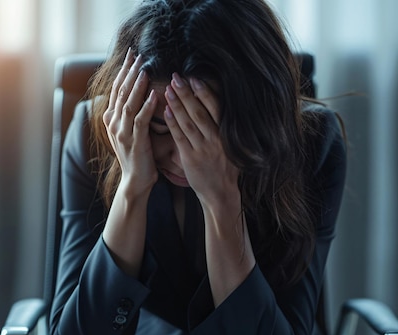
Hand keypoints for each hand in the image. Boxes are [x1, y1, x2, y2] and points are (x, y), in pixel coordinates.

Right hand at [103, 49, 158, 198]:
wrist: (134, 181)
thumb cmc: (137, 155)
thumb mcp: (129, 131)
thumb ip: (131, 112)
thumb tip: (140, 92)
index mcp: (111, 119)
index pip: (116, 89)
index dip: (123, 71)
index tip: (131, 55)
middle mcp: (113, 123)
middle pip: (120, 92)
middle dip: (129, 72)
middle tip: (137, 55)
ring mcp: (122, 132)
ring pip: (128, 103)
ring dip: (137, 85)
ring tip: (144, 69)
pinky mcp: (134, 141)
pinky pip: (140, 119)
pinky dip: (147, 106)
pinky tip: (154, 94)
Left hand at [164, 73, 240, 210]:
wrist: (220, 194)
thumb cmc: (225, 168)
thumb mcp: (232, 146)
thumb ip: (223, 128)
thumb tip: (216, 104)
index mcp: (227, 134)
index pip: (215, 108)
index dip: (204, 92)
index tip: (194, 78)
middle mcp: (216, 140)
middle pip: (199, 112)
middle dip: (187, 93)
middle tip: (175, 77)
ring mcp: (203, 149)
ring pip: (188, 122)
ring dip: (177, 104)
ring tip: (168, 89)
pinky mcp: (190, 159)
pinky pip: (179, 137)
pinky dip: (172, 123)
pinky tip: (165, 111)